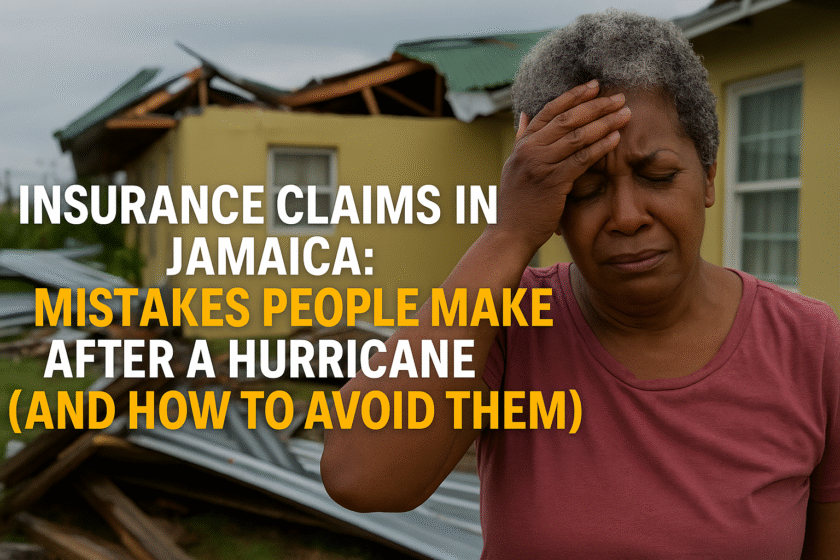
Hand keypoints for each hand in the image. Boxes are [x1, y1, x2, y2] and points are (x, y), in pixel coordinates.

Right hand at [493, 80, 630, 252]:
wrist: (510, 233)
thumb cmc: (517, 203)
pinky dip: (600, 146)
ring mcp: (540, 165)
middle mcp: (529, 150)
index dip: (574, 95)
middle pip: (567, 118)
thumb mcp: (514, 166)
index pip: (550, 110)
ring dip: (604, 122)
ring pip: (577, 136)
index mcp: (522, 144)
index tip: (595, 86)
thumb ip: (522, 140)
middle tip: (619, 97)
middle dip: (596, 105)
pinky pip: (581, 159)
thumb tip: (527, 116)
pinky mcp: (552, 182)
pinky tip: (616, 138)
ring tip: (624, 114)